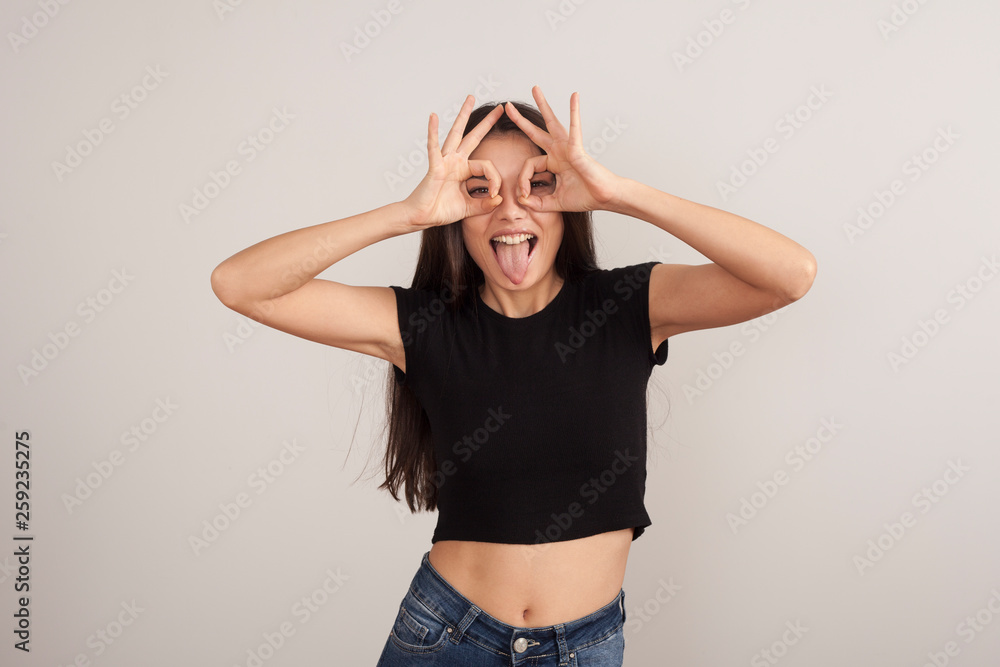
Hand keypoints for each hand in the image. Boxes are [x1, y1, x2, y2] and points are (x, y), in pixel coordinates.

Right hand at [402, 96, 504, 228]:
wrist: (422, 217)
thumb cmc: (440, 210)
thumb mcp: (469, 208)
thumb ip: (485, 204)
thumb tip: (500, 199)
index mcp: (464, 170)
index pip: (487, 165)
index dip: (495, 179)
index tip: (496, 195)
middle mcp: (455, 161)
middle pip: (474, 137)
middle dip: (487, 123)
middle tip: (500, 108)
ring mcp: (444, 161)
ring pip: (456, 134)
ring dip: (463, 115)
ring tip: (470, 99)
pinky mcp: (435, 166)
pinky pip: (434, 147)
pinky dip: (433, 132)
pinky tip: (433, 116)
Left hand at [504, 86, 624, 212]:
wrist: (604, 198)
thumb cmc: (585, 196)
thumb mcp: (554, 202)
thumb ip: (537, 203)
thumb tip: (521, 200)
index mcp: (553, 163)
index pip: (528, 165)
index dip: (522, 180)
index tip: (523, 194)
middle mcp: (558, 152)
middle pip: (535, 132)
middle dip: (519, 120)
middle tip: (507, 106)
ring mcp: (567, 147)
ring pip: (551, 122)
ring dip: (542, 104)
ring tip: (534, 88)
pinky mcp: (577, 148)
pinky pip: (574, 128)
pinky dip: (574, 112)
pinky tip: (574, 96)